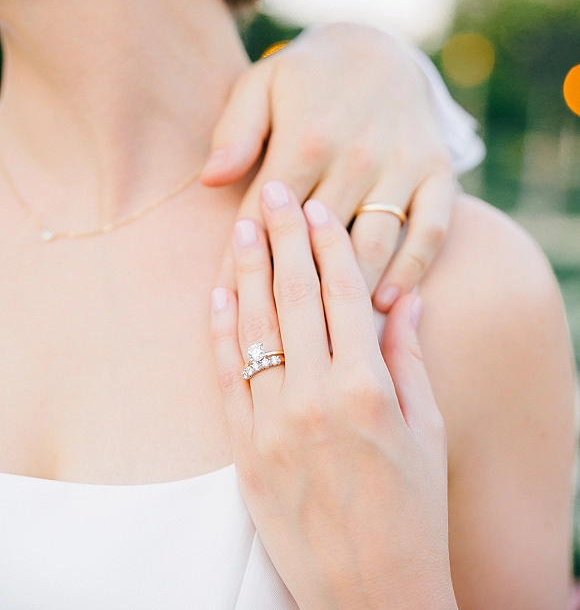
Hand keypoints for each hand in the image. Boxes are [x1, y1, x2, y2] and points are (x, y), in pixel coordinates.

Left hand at [200, 23, 454, 311]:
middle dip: (295, 290)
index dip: (245, 264)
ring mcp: (402, 165)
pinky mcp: (438, 172)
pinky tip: (389, 304)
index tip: (228, 308)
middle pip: (319, 241)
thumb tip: (211, 177)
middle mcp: (356, 155)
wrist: (379, 49)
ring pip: (375, 243)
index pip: (268, 218)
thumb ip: (235, 132)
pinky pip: (430, 230)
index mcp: (305, 139)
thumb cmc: (307, 76)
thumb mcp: (262, 85)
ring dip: (352, 291)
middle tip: (279, 336)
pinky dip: (413, 269)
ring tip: (330, 337)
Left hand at [210, 181, 456, 609]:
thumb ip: (409, 358)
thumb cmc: (413, 510)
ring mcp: (273, 425)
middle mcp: (316, 398)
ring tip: (242, 225)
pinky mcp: (244, 453)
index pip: (342, 296)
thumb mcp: (427, 431)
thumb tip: (404, 297)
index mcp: (367, 389)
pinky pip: (226, 378)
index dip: (328, 247)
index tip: (318, 209)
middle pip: (294, 298)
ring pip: (255, 328)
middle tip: (273, 192)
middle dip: (283, 239)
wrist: (372, 593)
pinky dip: (220, 331)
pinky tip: (218, 292)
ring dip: (248, 271)